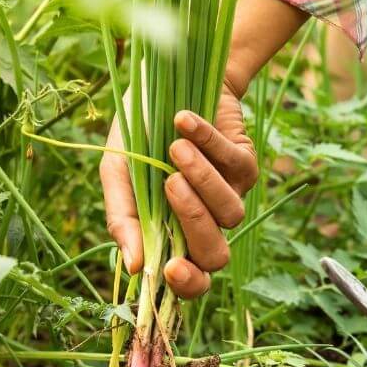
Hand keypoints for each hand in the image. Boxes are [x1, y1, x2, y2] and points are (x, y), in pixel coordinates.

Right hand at [100, 83, 259, 298]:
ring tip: (176, 149)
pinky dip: (208, 141)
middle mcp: (205, 224)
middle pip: (215, 255)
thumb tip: (134, 267)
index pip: (190, 282)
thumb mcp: (118, 173)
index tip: (170, 268)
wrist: (163, 82)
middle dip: (194, 222)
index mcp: (172, 236)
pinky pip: (236, 166)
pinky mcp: (247, 166)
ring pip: (231, 213)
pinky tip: (184, 121)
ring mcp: (230, 196)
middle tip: (170, 184)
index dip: (187, 284)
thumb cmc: (137, 135)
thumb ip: (123, 218)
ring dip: (203, 179)